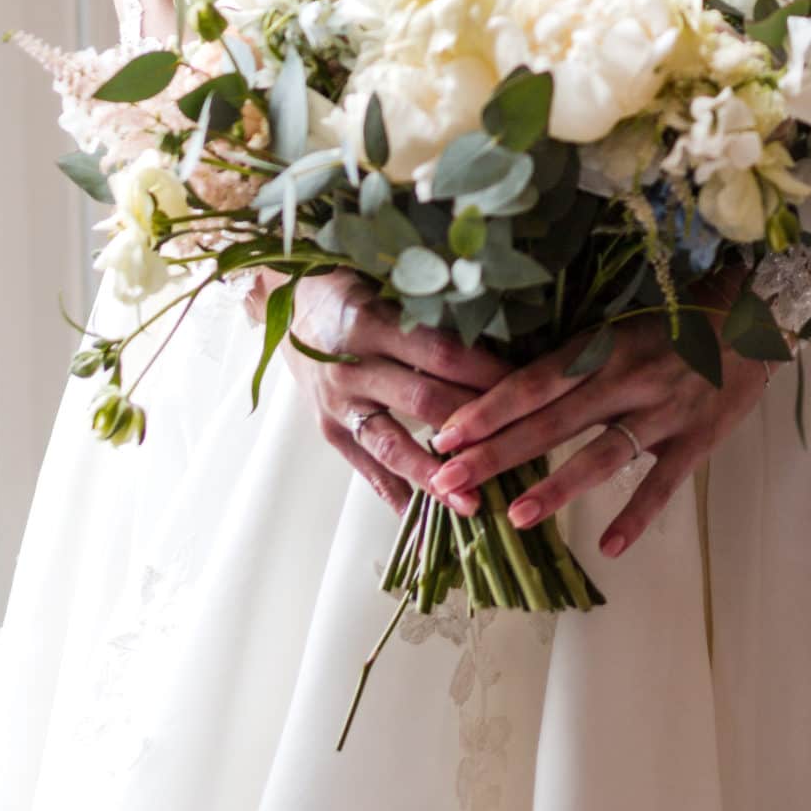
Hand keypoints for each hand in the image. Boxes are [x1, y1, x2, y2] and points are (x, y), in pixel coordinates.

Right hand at [278, 269, 508, 517]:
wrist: (283, 304)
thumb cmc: (348, 286)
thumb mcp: (386, 285)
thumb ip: (430, 311)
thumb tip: (500, 333)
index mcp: (371, 321)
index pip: (440, 353)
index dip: (485, 372)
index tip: (528, 388)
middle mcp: (352, 366)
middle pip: (423, 400)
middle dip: (473, 426)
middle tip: (520, 446)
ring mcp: (337, 404)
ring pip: (391, 445)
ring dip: (433, 476)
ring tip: (470, 504)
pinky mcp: (329, 430)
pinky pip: (366, 469)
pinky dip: (396, 496)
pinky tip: (423, 525)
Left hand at [423, 300, 773, 560]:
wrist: (749, 319)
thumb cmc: (670, 324)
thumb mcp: (615, 329)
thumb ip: (572, 361)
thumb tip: (506, 388)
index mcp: (598, 347)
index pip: (531, 381)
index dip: (486, 409)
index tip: (444, 434)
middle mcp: (624, 377)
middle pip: (551, 420)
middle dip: (496, 452)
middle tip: (450, 480)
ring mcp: (661, 411)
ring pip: (601, 454)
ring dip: (557, 487)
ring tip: (515, 516)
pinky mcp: (695, 439)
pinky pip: (663, 483)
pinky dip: (637, 516)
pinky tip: (609, 547)